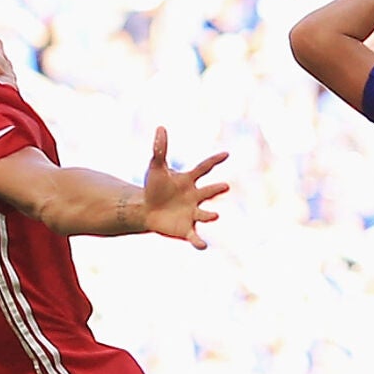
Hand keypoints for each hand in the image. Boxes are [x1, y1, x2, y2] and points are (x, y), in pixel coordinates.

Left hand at [143, 127, 228, 250]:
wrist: (147, 209)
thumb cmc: (154, 187)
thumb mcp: (155, 167)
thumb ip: (160, 149)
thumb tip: (160, 127)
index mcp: (189, 180)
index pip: (204, 168)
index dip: (215, 161)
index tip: (226, 154)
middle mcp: (195, 197)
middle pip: (208, 192)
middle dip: (216, 190)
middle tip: (225, 186)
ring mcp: (192, 213)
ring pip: (204, 215)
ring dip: (210, 216)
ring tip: (214, 215)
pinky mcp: (186, 229)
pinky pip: (195, 237)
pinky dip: (199, 242)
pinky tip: (203, 246)